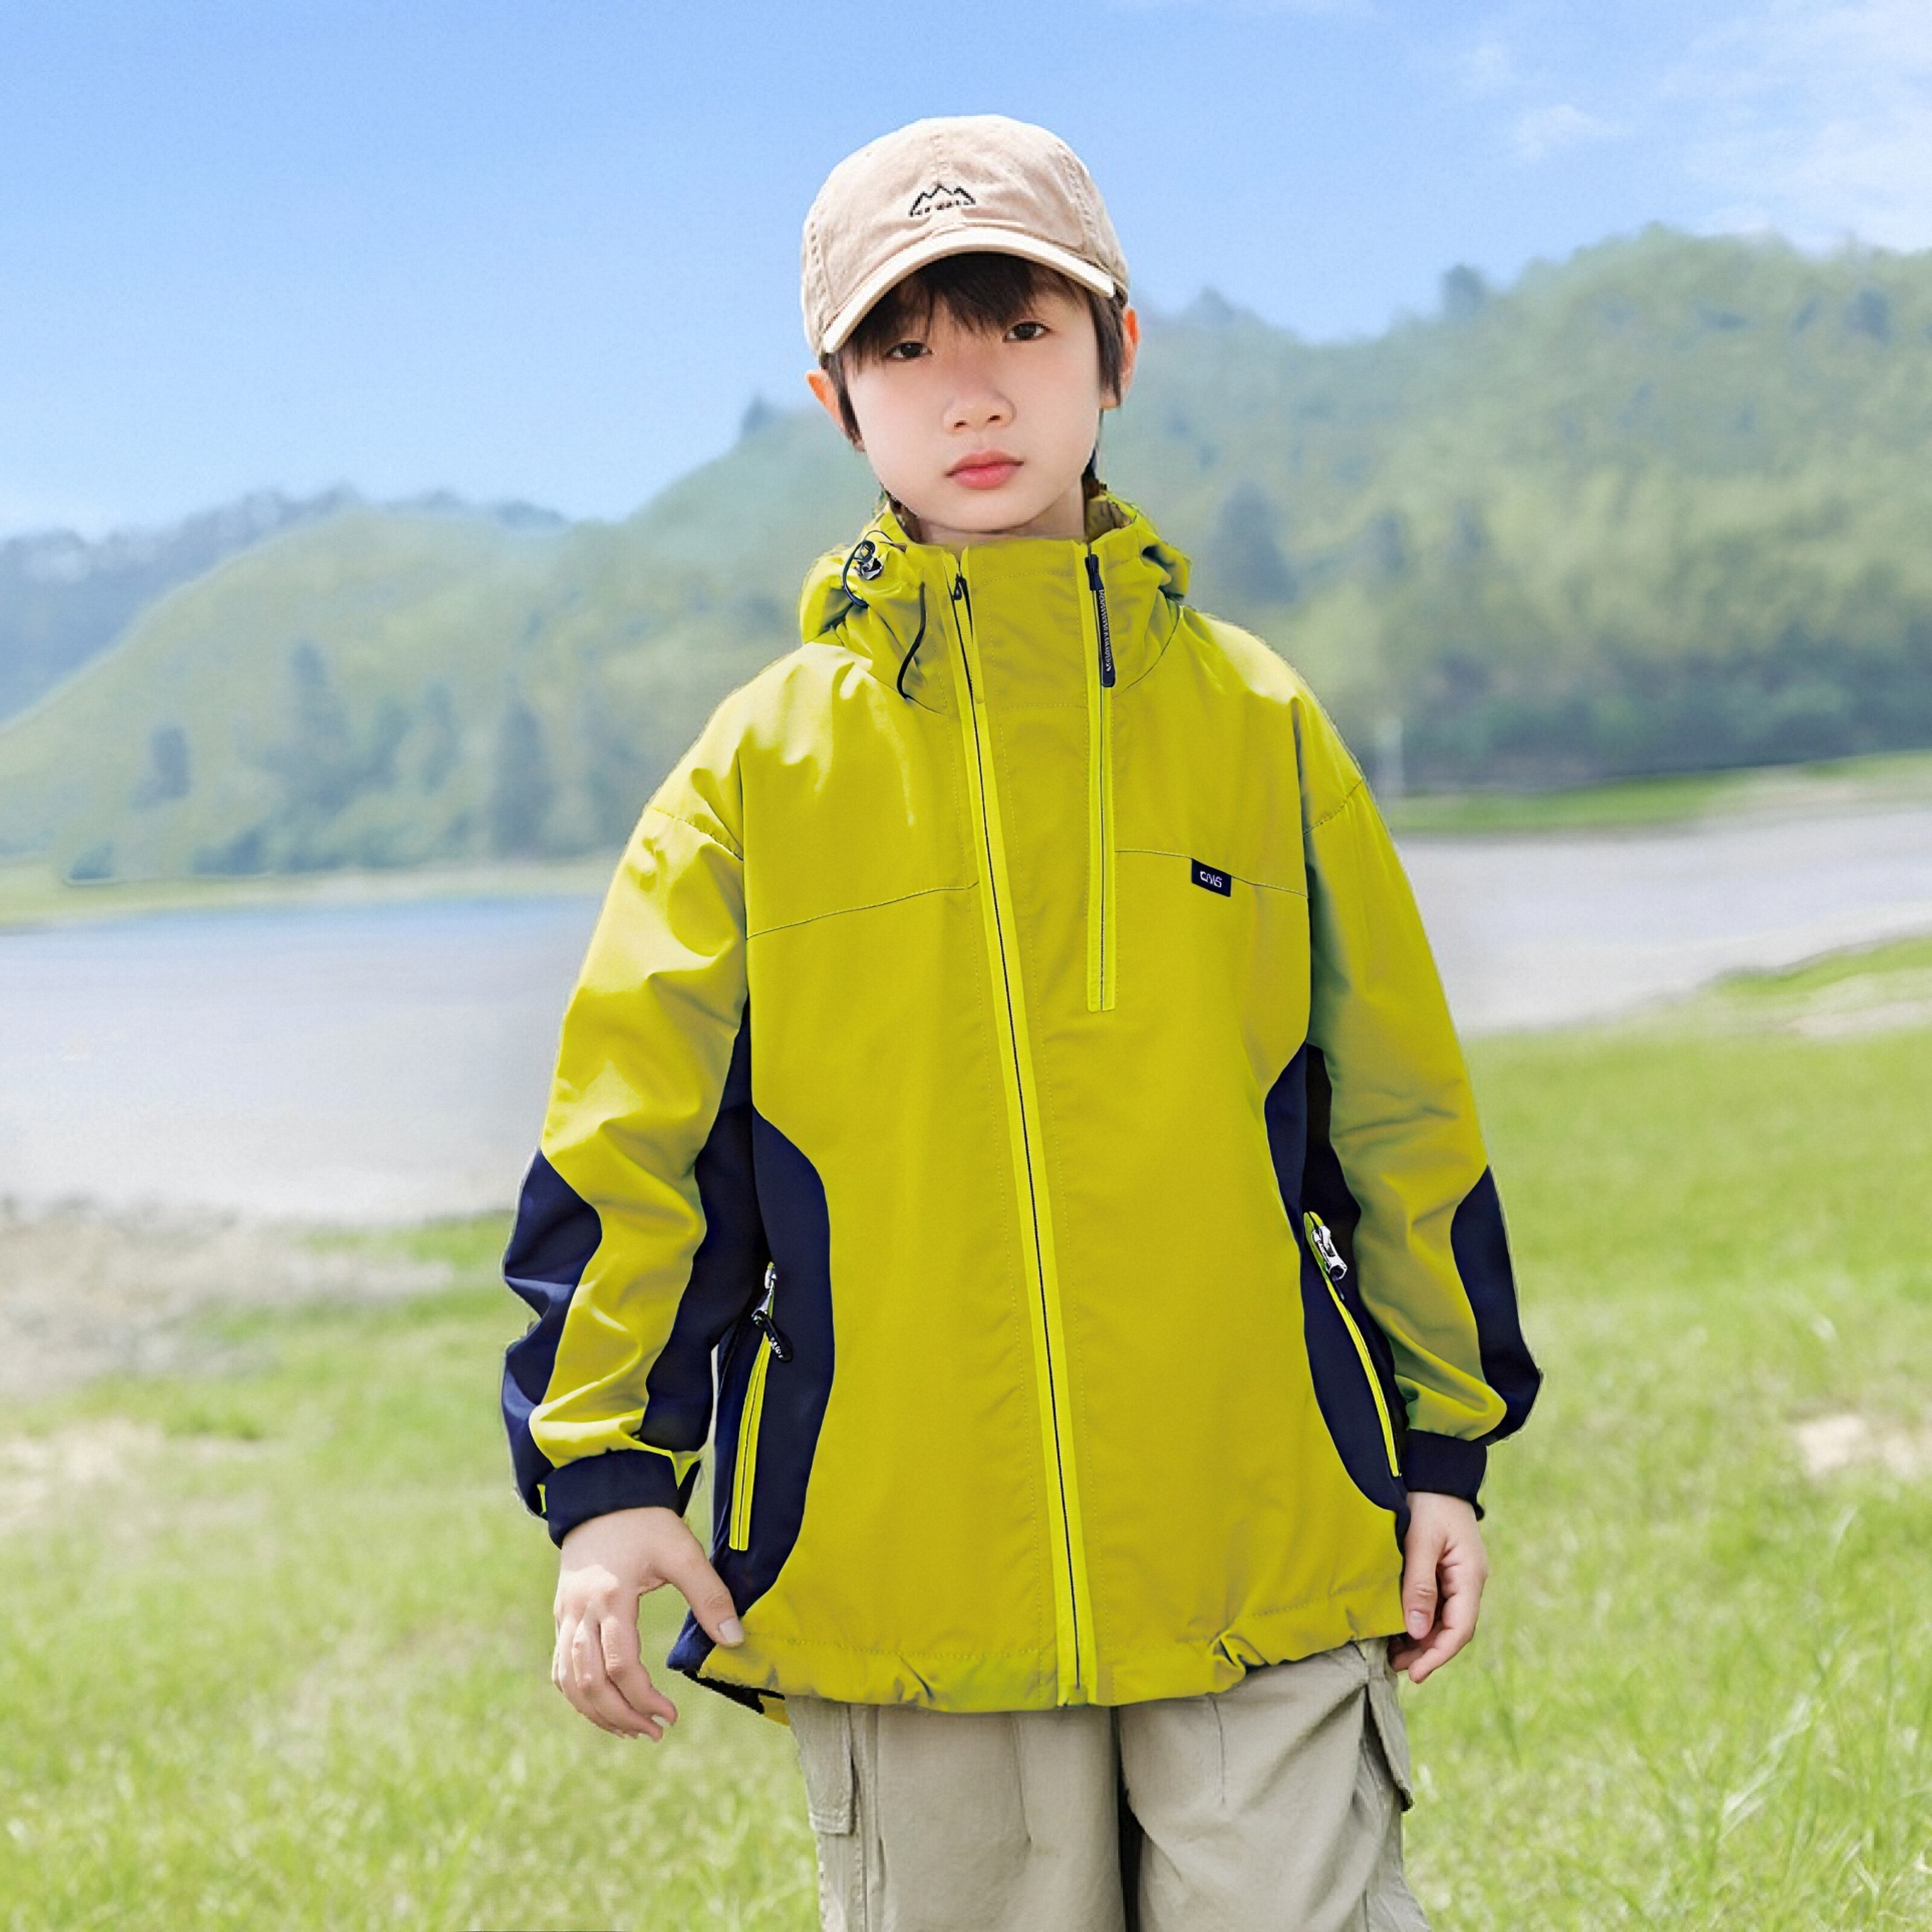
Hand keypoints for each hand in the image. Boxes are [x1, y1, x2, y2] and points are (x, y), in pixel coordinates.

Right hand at [552, 1505, 742, 1739]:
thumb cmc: (646, 1524)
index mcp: (611, 1597)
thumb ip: (710, 1595)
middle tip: (654, 1733)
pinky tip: (602, 1709)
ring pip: (570, 1682)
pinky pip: (560, 1669)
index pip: (621, 1666)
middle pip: (590, 1683)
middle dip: (621, 1716)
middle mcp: (580, 1612)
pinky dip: (578, 1696)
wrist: (603, 1498)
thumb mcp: (682, 1552)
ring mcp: (565, 1616)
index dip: (645, 1699)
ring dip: (598, 1713)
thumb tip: (734, 1640)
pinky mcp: (561, 1617)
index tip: (671, 1716)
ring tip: (632, 1730)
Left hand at [1387, 1491, 1487, 1684]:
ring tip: (1393, 1654)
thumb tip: (1418, 1631)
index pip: (1460, 1628)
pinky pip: (1436, 1604)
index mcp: (1471, 1575)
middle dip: (1426, 1652)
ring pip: (1444, 1620)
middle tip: (1396, 1666)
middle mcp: (1469, 1581)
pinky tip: (1399, 1628)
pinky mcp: (1444, 1570)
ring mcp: (1458, 1576)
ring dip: (1422, 1639)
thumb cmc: (1427, 1501)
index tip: (1414, 1673)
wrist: (1434, 1471)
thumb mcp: (1421, 1541)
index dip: (1437, 1654)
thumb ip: (1419, 1585)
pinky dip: (1420, 1620)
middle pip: (1452, 1629)